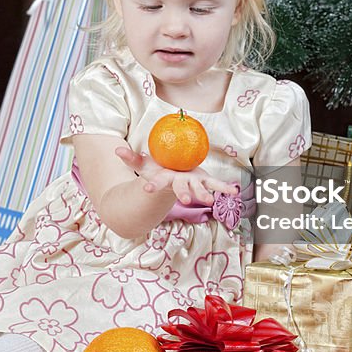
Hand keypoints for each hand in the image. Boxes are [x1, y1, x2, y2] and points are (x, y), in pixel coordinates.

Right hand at [115, 147, 238, 205]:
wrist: (172, 180)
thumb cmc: (158, 170)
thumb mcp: (145, 164)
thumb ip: (131, 158)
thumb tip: (116, 150)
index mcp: (165, 180)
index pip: (157, 183)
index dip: (152, 185)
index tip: (147, 188)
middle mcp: (180, 184)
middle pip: (181, 190)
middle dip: (183, 194)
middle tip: (184, 200)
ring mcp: (193, 184)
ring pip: (200, 190)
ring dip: (204, 195)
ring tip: (211, 201)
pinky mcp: (204, 182)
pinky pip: (216, 185)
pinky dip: (225, 188)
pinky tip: (234, 191)